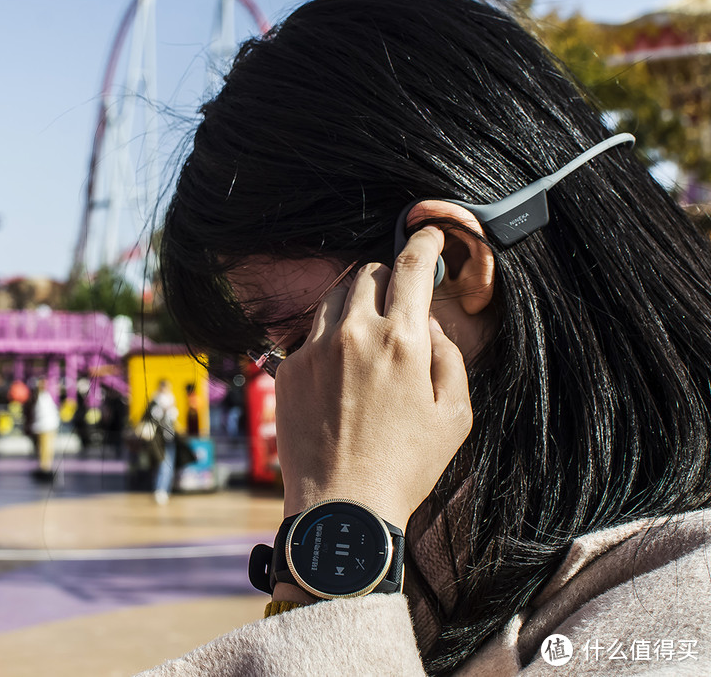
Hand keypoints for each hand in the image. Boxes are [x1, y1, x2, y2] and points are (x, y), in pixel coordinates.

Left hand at [273, 226, 472, 529]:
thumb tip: (428, 323)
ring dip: (353, 300)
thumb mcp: (454, 415)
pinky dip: (328, 335)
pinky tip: (339, 367)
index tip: (428, 235)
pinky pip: (310, 332)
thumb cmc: (405, 467)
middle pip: (368, 273)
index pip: (411, 266)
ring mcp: (316, 349)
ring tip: (366, 330)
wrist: (341, 507)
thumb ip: (448, 357)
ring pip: (334, 296)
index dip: (424, 242)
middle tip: (396, 299)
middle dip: (387, 276)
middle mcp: (355, 333)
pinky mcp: (288, 368)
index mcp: (403, 341)